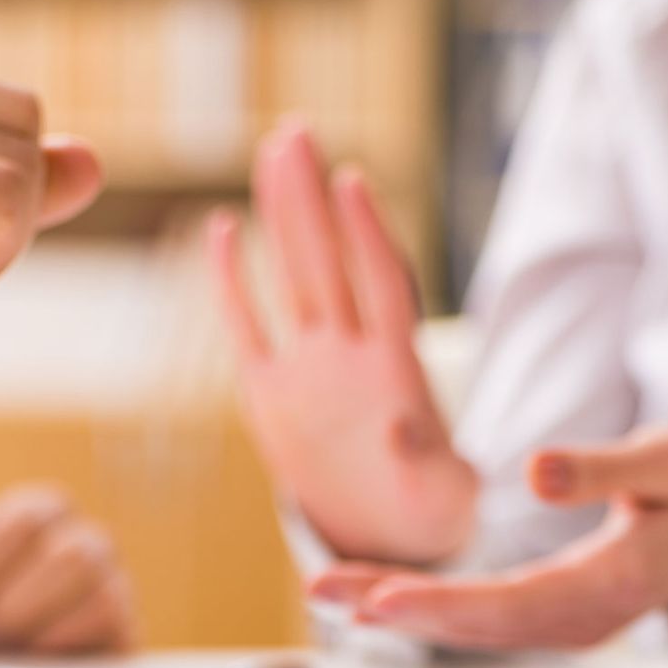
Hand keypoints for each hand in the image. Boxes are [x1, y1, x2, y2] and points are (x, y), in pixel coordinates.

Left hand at [0, 486, 136, 653]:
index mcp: (38, 511)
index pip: (26, 520)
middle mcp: (84, 541)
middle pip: (69, 554)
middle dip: (7, 598)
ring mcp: (108, 585)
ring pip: (96, 587)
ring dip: (34, 620)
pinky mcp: (118, 632)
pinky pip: (112, 623)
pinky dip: (64, 640)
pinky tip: (25, 657)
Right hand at [207, 121, 477, 566]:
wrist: (391, 535)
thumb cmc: (432, 512)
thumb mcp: (444, 497)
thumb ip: (430, 464)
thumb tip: (402, 427)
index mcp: (396, 371)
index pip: (381, 285)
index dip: (368, 233)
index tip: (353, 179)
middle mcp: (350, 354)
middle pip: (329, 261)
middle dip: (312, 199)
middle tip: (296, 132)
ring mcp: (309, 367)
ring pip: (292, 276)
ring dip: (283, 216)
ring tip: (272, 152)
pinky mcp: (272, 393)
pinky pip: (247, 327)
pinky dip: (233, 281)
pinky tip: (222, 227)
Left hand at [308, 428, 667, 649]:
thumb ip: (604, 467)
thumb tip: (537, 471)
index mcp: (616, 582)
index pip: (513, 605)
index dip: (442, 606)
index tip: (379, 599)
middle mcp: (587, 617)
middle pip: (478, 625)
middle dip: (397, 608)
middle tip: (322, 591)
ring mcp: (571, 623)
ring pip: (474, 628)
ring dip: (401, 609)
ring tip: (328, 591)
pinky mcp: (557, 613)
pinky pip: (484, 620)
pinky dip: (429, 609)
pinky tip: (379, 596)